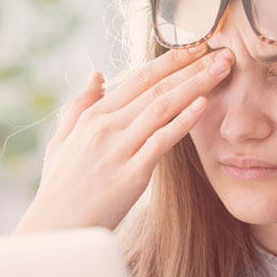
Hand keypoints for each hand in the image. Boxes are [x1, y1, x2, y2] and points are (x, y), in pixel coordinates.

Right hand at [13, 46, 233, 233]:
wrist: (54, 230)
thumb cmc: (59, 190)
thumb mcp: (63, 141)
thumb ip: (80, 106)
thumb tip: (97, 75)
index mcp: (93, 117)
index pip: (138, 78)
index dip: (170, 60)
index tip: (196, 47)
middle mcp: (105, 127)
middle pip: (156, 87)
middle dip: (191, 66)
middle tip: (222, 51)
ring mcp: (118, 150)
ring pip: (162, 107)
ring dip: (196, 84)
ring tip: (222, 68)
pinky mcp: (131, 176)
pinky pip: (161, 141)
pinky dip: (184, 121)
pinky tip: (204, 104)